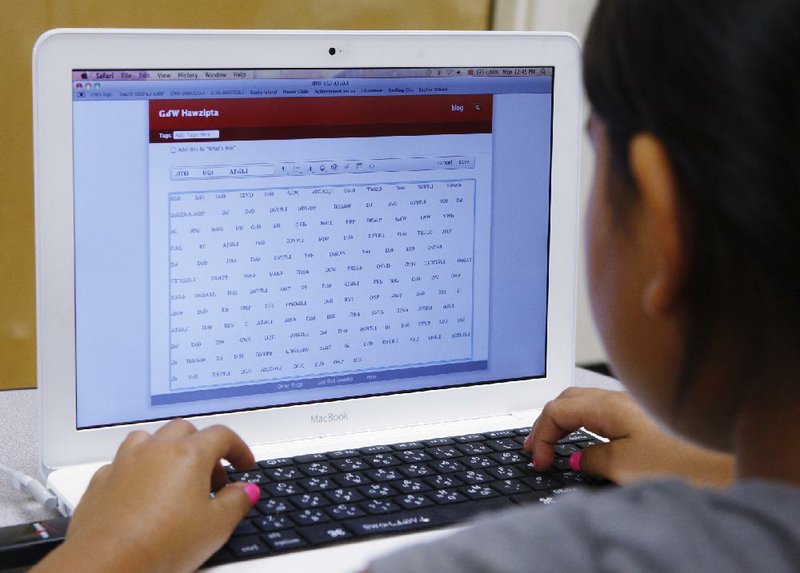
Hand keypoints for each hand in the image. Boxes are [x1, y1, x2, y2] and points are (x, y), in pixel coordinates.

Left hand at [34, 419, 258, 572]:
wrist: (106, 564)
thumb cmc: (162, 544)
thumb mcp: (216, 527)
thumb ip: (236, 502)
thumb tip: (245, 490)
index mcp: (188, 454)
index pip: (222, 436)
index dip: (238, 449)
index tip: (244, 465)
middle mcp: (156, 449)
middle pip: (185, 431)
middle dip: (203, 448)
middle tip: (213, 479)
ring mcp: (125, 462)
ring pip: (150, 440)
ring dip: (167, 451)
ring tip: (176, 479)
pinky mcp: (101, 481)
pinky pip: (124, 463)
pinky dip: (138, 471)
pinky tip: (143, 494)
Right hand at [523, 387, 733, 486]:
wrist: (731, 460)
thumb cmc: (686, 461)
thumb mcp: (626, 466)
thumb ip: (593, 458)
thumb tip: (579, 457)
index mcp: (609, 404)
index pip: (556, 410)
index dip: (540, 435)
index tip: (539, 462)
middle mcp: (621, 398)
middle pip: (568, 400)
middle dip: (546, 422)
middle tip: (535, 448)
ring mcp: (635, 406)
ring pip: (587, 405)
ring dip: (566, 423)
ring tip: (556, 444)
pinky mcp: (649, 420)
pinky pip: (606, 415)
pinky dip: (587, 427)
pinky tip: (592, 443)